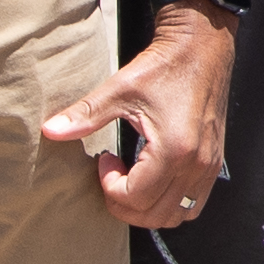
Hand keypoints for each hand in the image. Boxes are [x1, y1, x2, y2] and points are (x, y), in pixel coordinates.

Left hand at [44, 9, 238, 234]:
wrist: (202, 48)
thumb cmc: (163, 67)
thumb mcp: (119, 89)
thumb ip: (85, 114)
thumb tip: (50, 131)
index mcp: (174, 149)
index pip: (135, 197)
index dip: (109, 186)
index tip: (104, 159)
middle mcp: (196, 164)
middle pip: (153, 214)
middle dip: (124, 203)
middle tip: (112, 176)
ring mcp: (209, 166)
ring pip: (176, 215)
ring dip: (147, 208)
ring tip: (133, 179)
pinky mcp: (214, 163)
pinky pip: (193, 204)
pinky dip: (169, 203)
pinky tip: (153, 178)